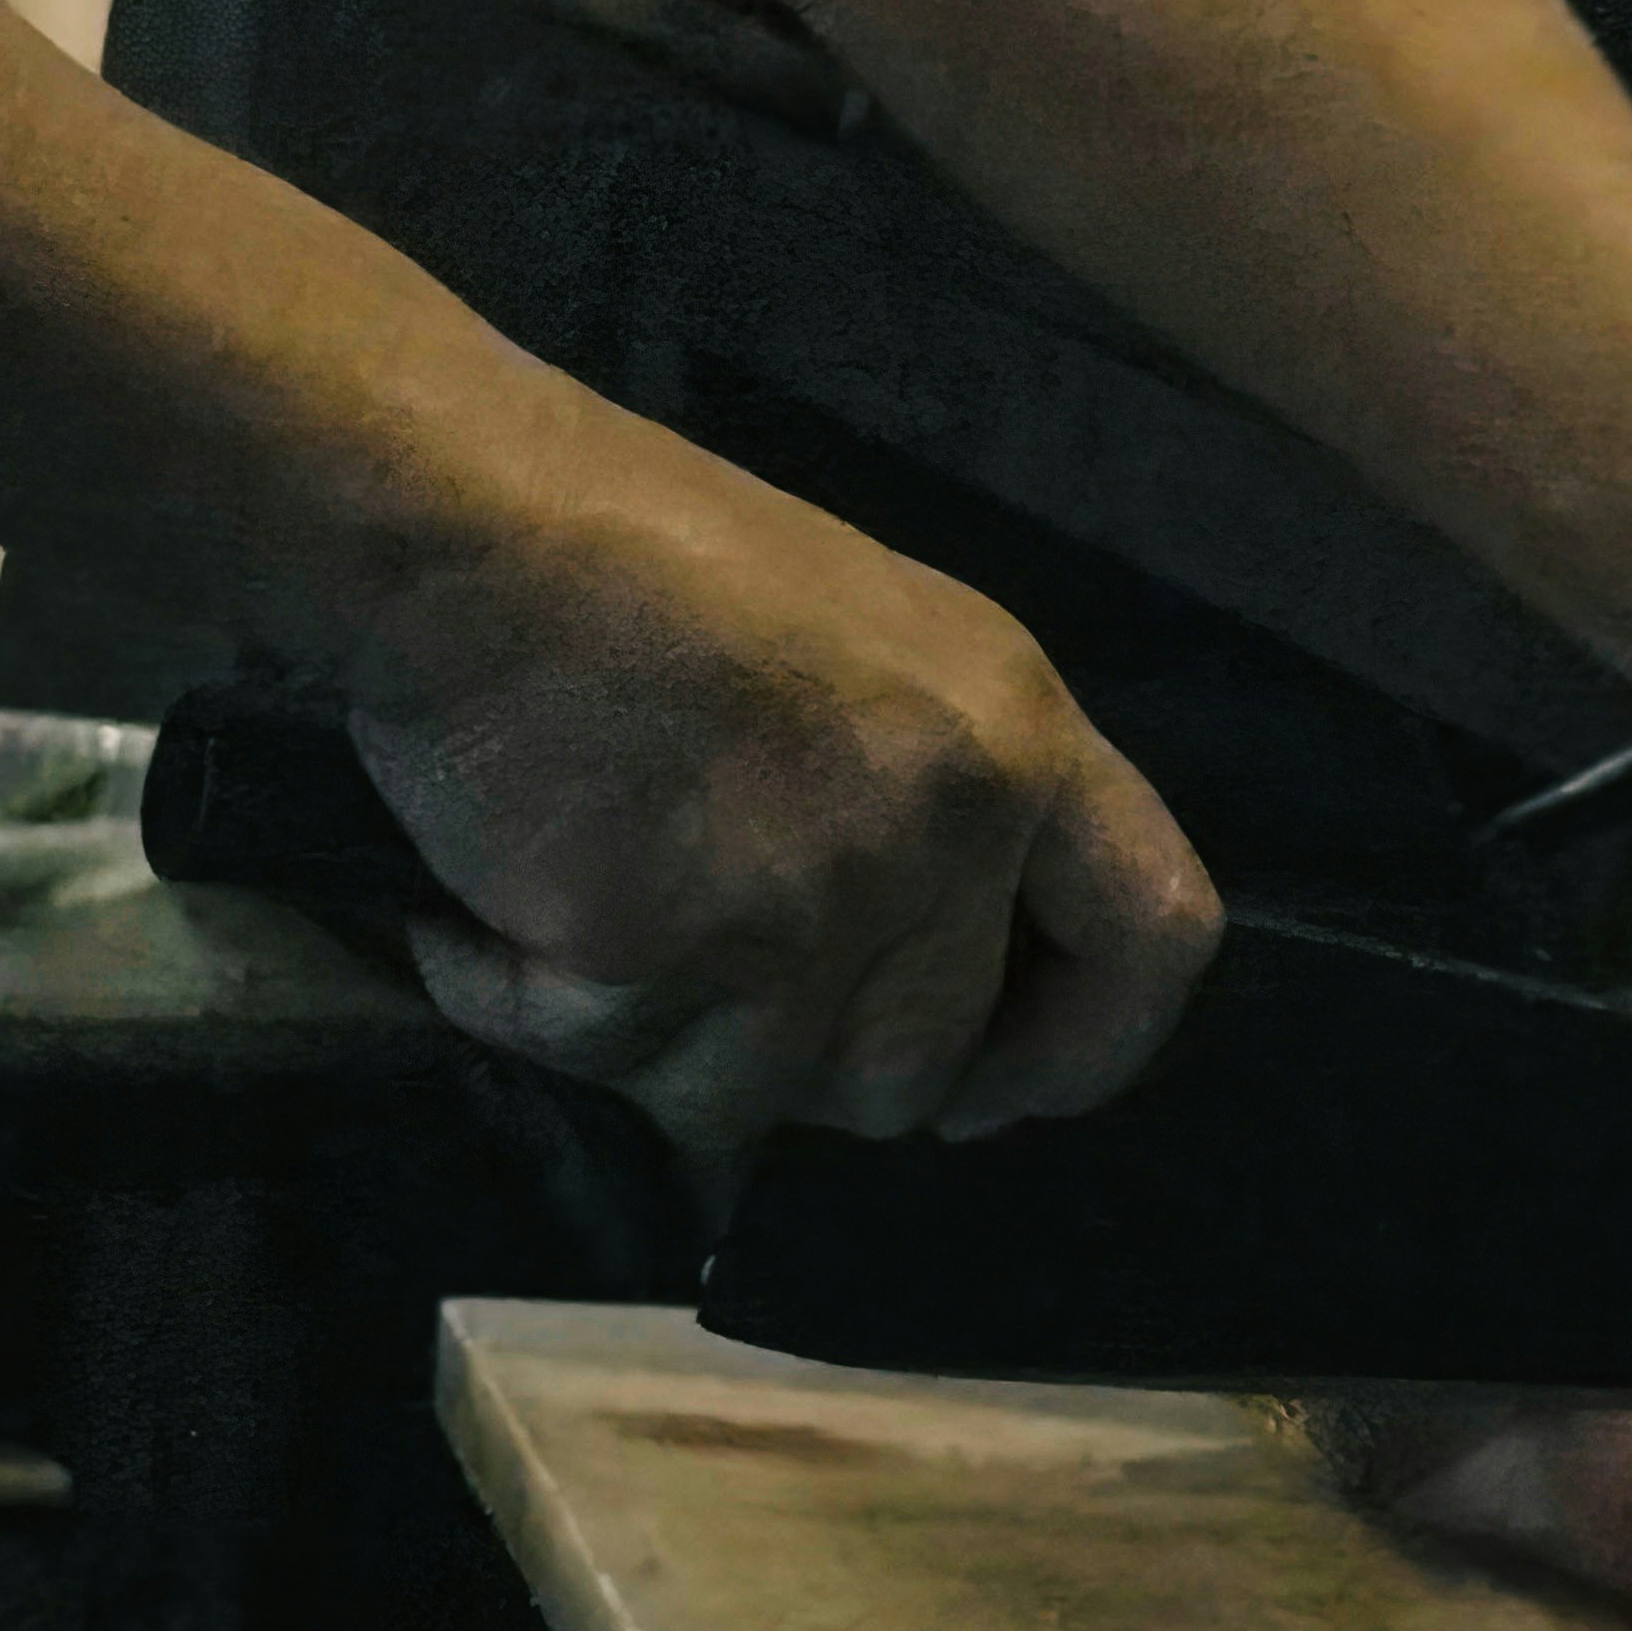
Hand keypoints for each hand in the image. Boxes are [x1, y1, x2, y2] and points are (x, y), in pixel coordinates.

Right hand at [323, 433, 1221, 1160]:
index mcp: (1015, 731)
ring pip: (758, 1102)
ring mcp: (799, 910)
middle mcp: (939, 834)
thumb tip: (943, 984)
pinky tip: (491, 915)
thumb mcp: (880, 647)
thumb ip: (943, 806)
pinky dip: (528, 1010)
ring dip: (662, 1040)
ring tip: (591, 910)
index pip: (1158, 934)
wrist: (473, 527)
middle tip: (714, 979)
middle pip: (925, 1068)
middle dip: (819, 1061)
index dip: (1089, 1043)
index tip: (997, 1081)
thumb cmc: (651, 557)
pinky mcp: (650, 964)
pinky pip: (602, 1066)